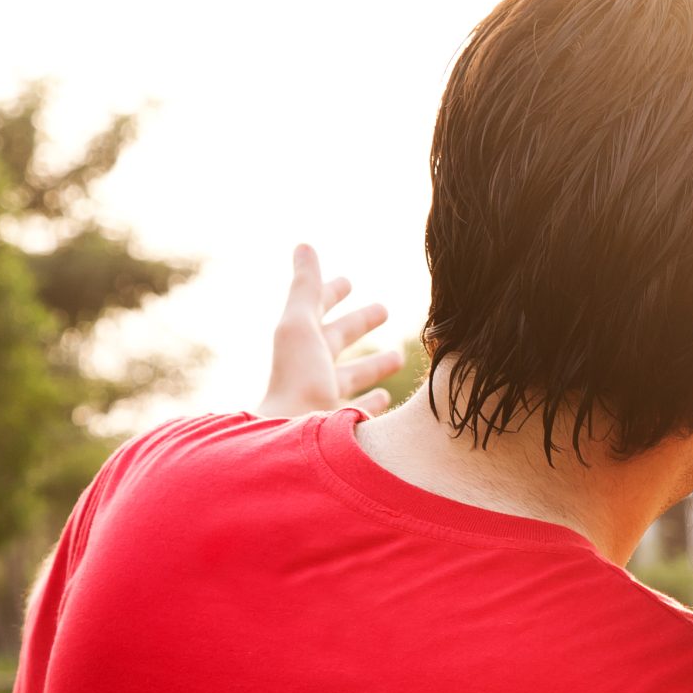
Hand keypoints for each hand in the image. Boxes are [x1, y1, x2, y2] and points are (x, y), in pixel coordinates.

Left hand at [257, 243, 401, 419]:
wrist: (295, 447)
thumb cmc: (299, 383)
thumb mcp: (300, 327)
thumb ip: (307, 288)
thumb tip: (304, 245)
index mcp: (300, 345)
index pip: (317, 310)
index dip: (332, 293)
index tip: (349, 281)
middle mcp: (311, 372)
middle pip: (338, 341)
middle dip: (360, 324)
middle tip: (384, 310)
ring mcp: (326, 400)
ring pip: (352, 377)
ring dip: (373, 365)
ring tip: (398, 356)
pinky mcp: (343, 428)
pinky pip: (362, 412)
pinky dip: (373, 402)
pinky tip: (387, 398)